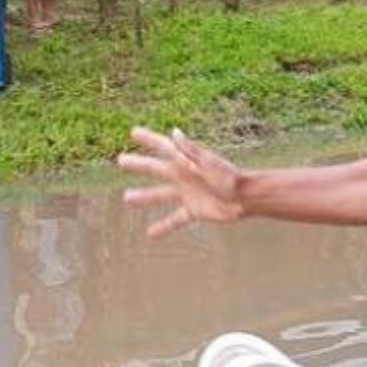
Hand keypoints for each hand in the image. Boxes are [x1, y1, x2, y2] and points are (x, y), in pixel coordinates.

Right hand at [119, 126, 245, 238]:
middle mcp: (183, 176)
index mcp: (186, 162)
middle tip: (121, 160)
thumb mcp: (209, 163)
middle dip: (139, 165)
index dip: (148, 139)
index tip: (133, 132)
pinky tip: (150, 234)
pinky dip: (163, 226)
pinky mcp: (193, 210)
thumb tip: (174, 132)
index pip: (163, 147)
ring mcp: (187, 194)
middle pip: (155, 169)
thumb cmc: (229, 178)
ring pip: (160, 195)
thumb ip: (191, 150)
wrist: (246, 199)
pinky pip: (175, 219)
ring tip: (126, 198)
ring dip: (143, 197)